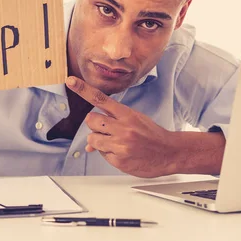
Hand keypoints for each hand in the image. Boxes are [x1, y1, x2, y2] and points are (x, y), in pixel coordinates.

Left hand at [65, 76, 179, 177]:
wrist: (170, 152)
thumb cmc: (151, 135)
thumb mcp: (135, 121)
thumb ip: (113, 123)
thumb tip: (90, 143)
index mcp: (127, 114)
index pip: (100, 98)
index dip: (83, 89)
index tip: (70, 80)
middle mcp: (122, 128)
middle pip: (91, 120)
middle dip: (95, 125)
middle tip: (108, 129)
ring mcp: (120, 145)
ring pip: (92, 138)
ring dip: (99, 141)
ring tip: (116, 142)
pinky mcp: (119, 160)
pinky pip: (102, 154)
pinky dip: (109, 154)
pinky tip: (123, 153)